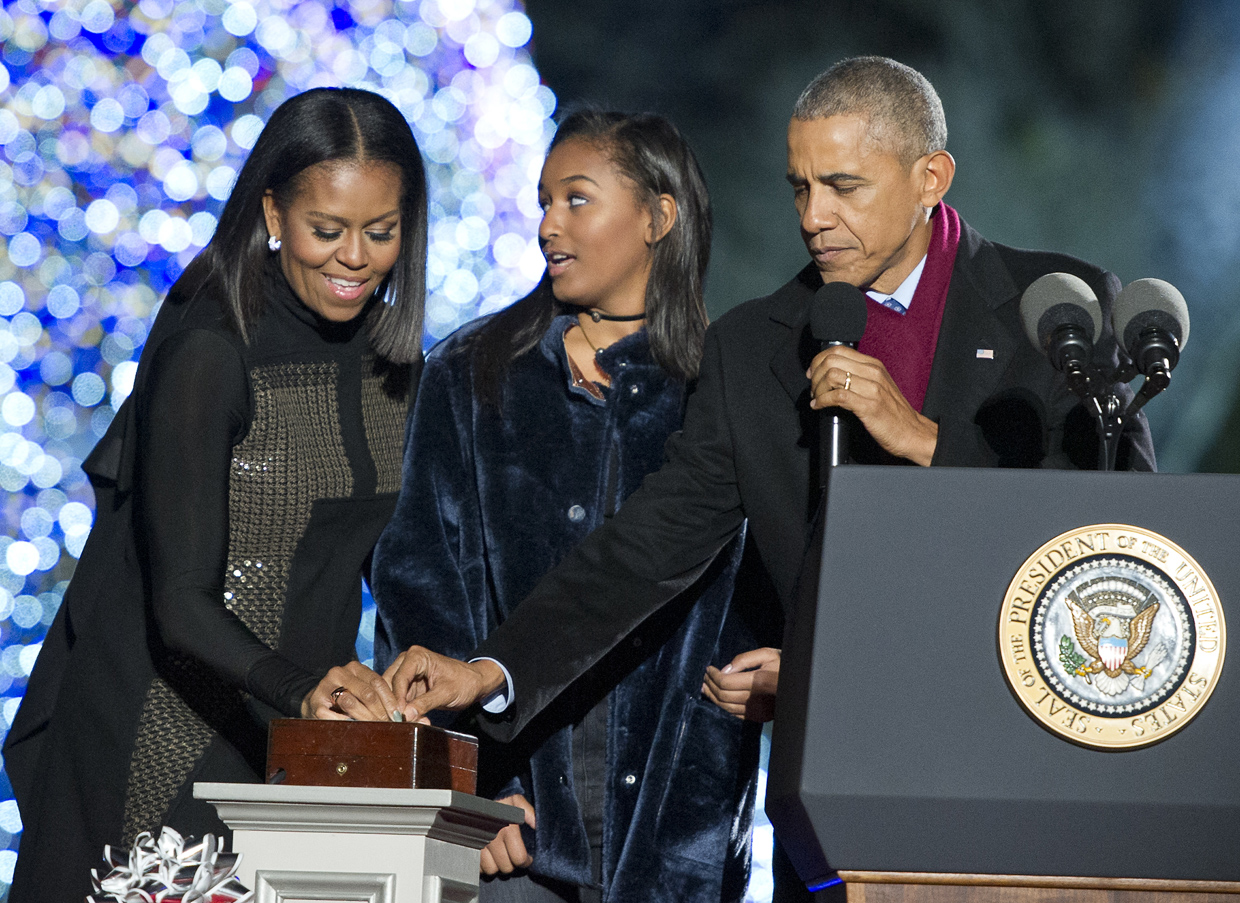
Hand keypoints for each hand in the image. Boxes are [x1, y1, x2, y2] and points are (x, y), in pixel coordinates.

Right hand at [302, 660, 401, 721]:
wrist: (316, 701)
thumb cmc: (345, 696)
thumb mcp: (362, 691)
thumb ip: (377, 696)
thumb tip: (398, 712)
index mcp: (355, 668)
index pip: (377, 682)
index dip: (389, 700)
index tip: (397, 714)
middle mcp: (340, 673)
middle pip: (367, 693)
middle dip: (379, 711)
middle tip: (387, 724)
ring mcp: (325, 686)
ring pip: (351, 703)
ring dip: (365, 718)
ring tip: (374, 728)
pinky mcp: (315, 702)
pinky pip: (334, 715)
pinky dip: (345, 723)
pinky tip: (353, 729)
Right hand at [383, 646, 505, 721]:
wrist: (474, 683)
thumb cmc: (464, 682)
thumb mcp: (446, 693)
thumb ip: (425, 703)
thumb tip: (405, 715)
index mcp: (416, 656)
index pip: (399, 679)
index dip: (397, 699)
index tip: (398, 717)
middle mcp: (407, 662)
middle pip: (390, 686)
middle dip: (395, 705)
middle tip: (401, 723)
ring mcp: (407, 674)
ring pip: (393, 695)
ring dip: (399, 710)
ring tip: (410, 723)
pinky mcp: (409, 687)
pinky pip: (400, 700)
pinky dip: (405, 711)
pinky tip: (414, 721)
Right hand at [481, 794, 535, 874]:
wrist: (479, 792)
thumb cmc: (500, 797)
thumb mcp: (518, 802)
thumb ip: (530, 815)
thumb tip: (538, 827)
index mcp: (508, 829)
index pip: (519, 858)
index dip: (526, 861)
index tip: (527, 858)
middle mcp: (492, 839)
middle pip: (506, 867)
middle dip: (513, 864)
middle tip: (514, 856)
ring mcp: (479, 844)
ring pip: (491, 869)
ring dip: (498, 866)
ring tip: (501, 856)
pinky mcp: (469, 846)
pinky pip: (477, 866)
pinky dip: (484, 865)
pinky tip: (489, 856)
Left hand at [702, 647, 780, 721]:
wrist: (801, 685)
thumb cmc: (783, 666)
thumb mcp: (767, 654)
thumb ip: (744, 660)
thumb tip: (725, 670)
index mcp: (759, 682)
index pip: (726, 682)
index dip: (713, 675)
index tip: (708, 668)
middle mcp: (757, 700)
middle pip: (723, 696)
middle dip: (710, 685)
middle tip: (704, 676)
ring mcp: (757, 711)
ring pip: (726, 707)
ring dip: (712, 697)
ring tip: (705, 687)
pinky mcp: (758, 718)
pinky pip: (734, 714)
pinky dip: (722, 706)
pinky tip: (717, 698)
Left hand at [806, 345, 937, 465]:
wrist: (912, 432)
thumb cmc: (893, 413)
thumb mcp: (877, 386)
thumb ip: (858, 376)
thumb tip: (831, 374)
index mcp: (874, 365)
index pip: (839, 350)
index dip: (819, 360)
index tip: (812, 373)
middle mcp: (873, 372)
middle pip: (831, 361)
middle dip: (815, 375)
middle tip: (813, 389)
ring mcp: (872, 388)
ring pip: (832, 376)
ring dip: (817, 389)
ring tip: (817, 399)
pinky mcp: (868, 406)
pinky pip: (837, 396)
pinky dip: (822, 401)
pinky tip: (819, 407)